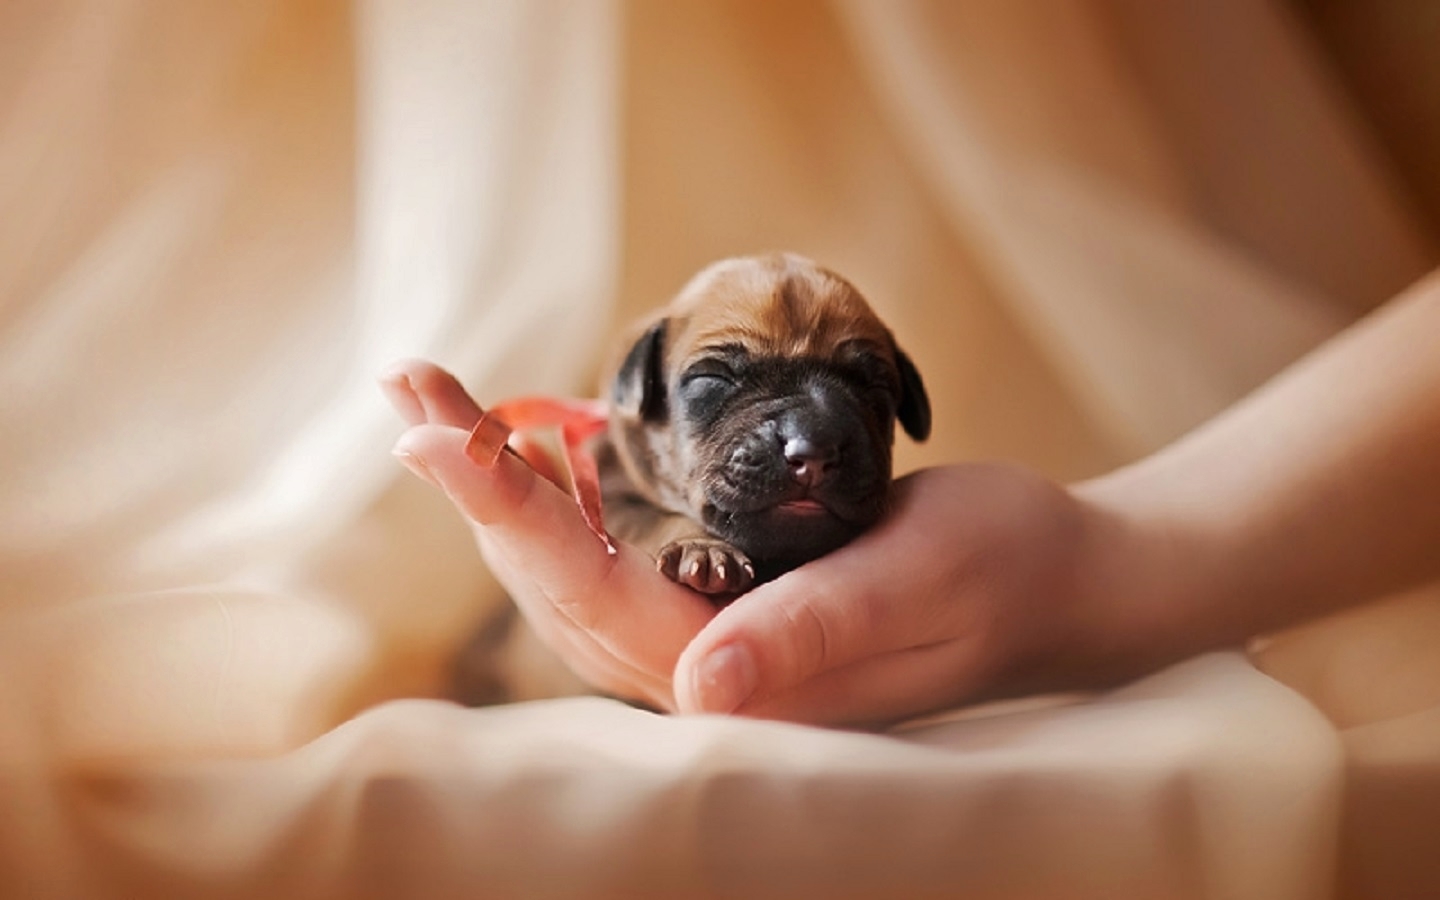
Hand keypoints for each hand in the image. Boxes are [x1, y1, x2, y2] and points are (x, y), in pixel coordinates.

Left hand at [381, 361, 1165, 727]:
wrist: (1055, 580)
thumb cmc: (1002, 569)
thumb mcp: (923, 581)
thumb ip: (818, 632)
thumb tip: (702, 688)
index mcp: (752, 677)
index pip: (596, 594)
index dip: (507, 512)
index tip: (435, 433)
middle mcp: (711, 672)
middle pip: (555, 584)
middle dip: (476, 485)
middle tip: (412, 389)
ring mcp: (711, 639)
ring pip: (568, 573)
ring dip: (498, 488)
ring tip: (438, 403)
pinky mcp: (723, 600)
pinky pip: (610, 556)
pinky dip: (553, 499)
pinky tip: (521, 445)